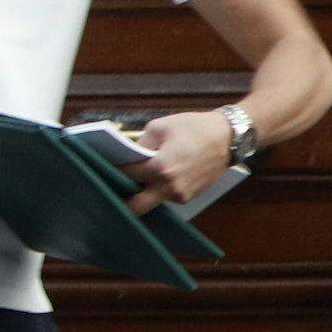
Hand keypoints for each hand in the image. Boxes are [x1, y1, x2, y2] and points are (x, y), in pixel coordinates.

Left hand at [121, 108, 242, 212]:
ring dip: (144, 191)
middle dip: (123, 200)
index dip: (113, 171)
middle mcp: (169, 186)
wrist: (227, 138)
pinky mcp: (189, 197)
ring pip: (152, 201)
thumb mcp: (160, 126)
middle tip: (114, 190)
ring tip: (141, 177)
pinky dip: (160, 189)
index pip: (126, 175)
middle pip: (136, 206)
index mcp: (160, 167)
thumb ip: (140, 143)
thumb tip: (126, 155)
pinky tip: (163, 175)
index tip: (104, 169)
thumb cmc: (194, 128)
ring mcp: (180, 195)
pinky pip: (166, 197)